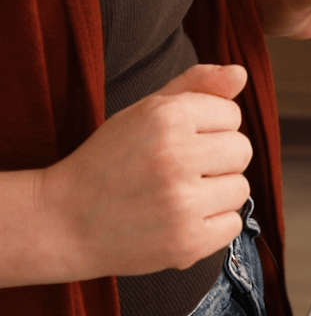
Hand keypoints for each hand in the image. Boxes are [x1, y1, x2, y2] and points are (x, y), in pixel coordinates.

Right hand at [42, 64, 252, 278]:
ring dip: (217, 192)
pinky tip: (180, 220)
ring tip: (177, 195)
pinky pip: (234, 224)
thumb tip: (240, 73)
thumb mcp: (144, 112)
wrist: (64, 221)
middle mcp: (176, 156)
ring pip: (241, 188)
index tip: (177, 140)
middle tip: (178, 169)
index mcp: (165, 117)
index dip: (208, 128)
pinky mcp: (189, 242)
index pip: (231, 114)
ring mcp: (183, 203)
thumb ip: (195, 87)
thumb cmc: (111, 161)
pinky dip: (213, 224)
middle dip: (218, 159)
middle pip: (242, 150)